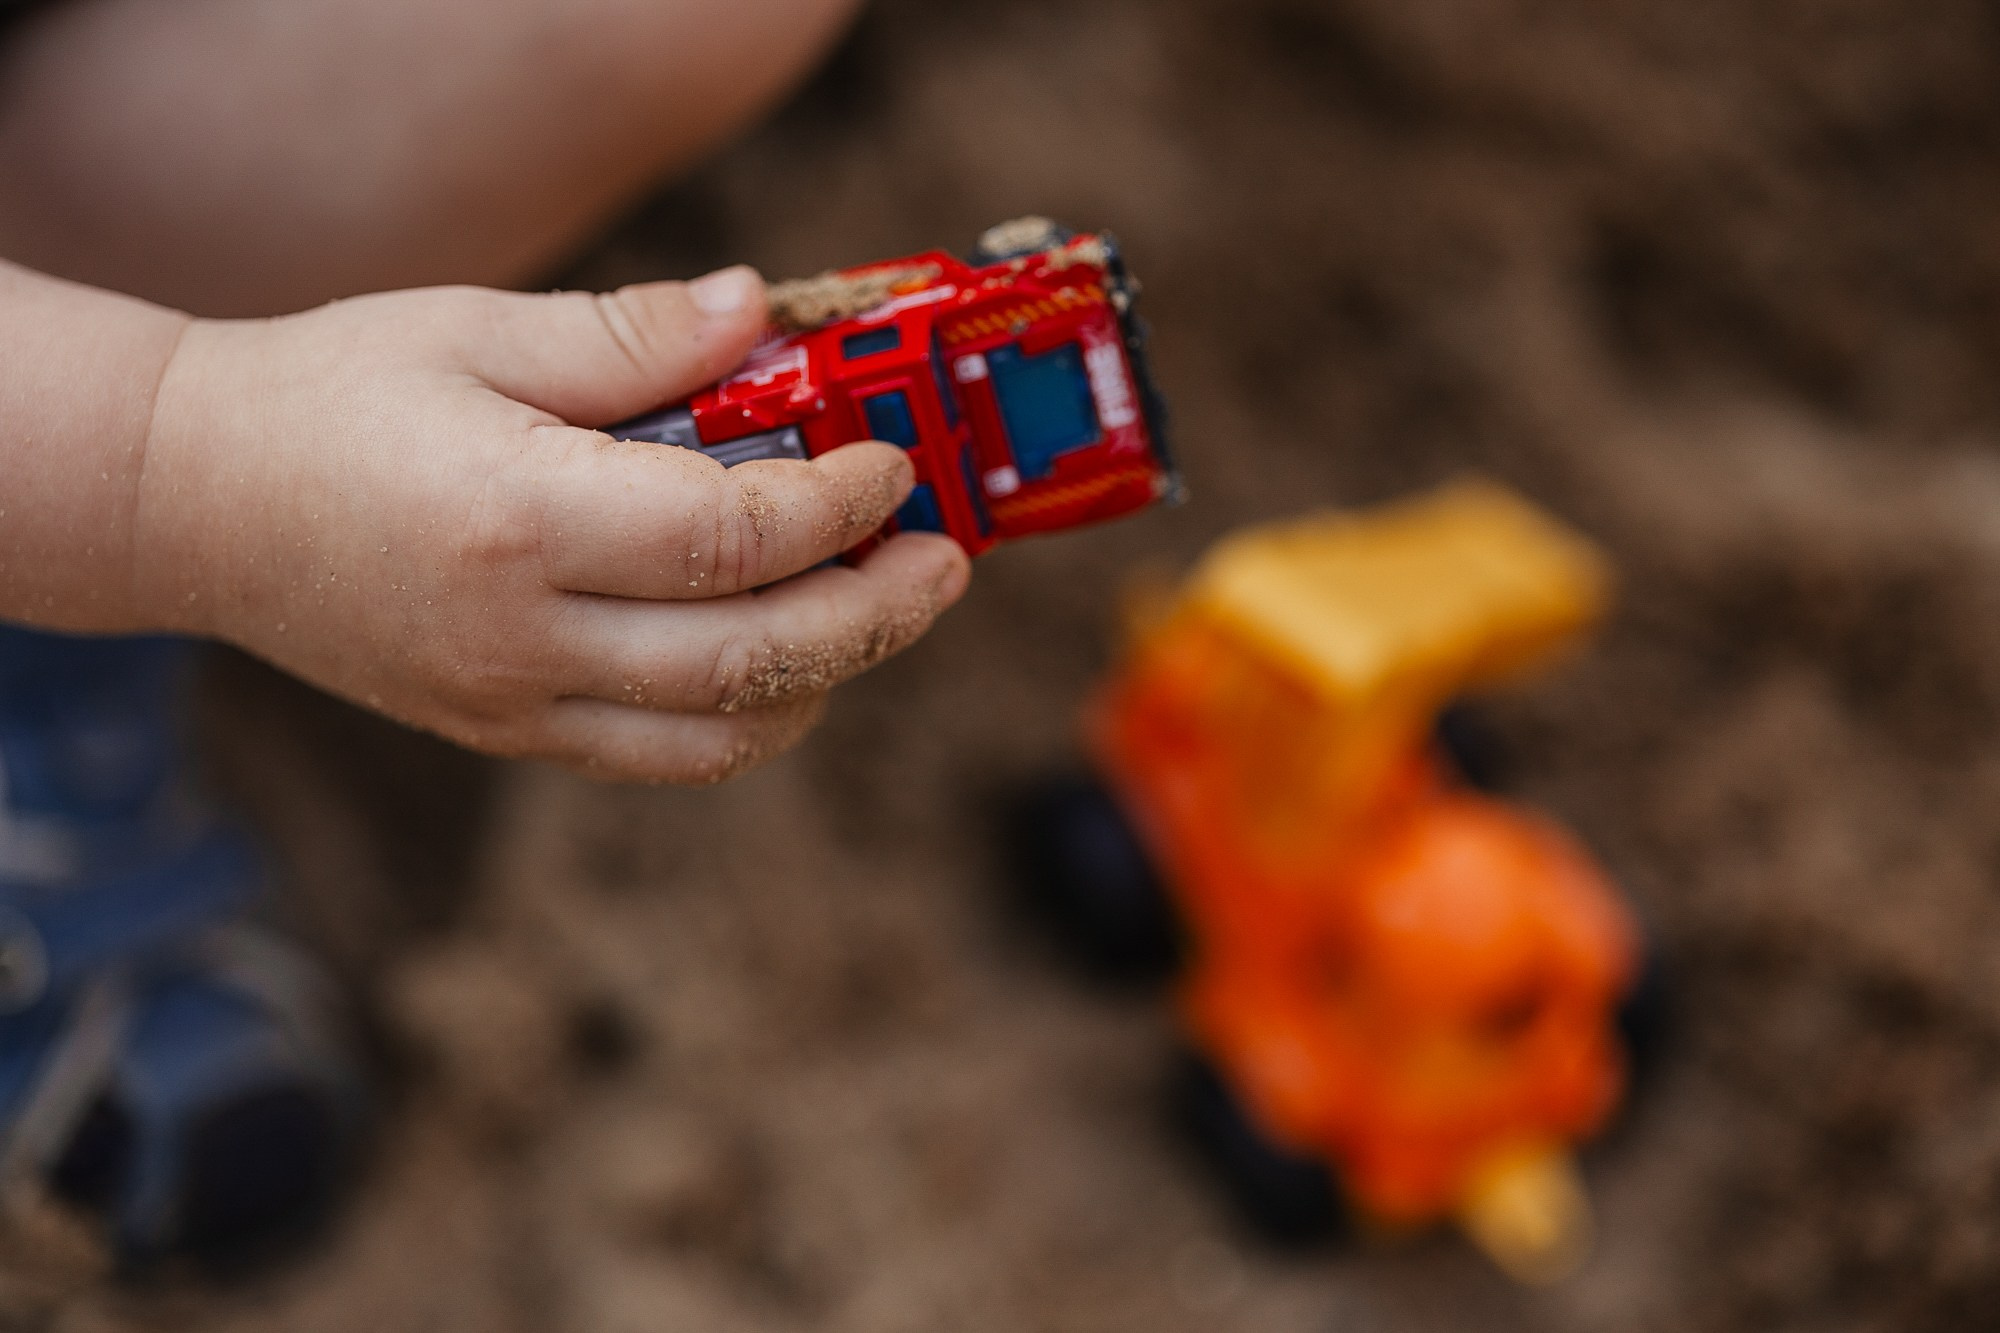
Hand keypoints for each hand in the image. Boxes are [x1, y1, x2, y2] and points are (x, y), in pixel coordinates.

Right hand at [136, 268, 968, 781]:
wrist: (196, 501)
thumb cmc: (334, 395)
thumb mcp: (478, 328)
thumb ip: (633, 335)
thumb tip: (767, 312)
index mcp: (517, 520)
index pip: (728, 538)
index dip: (835, 507)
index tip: (891, 467)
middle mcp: (520, 637)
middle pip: (752, 659)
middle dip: (874, 614)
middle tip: (941, 564)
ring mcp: (511, 706)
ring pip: (721, 735)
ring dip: (828, 676)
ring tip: (877, 604)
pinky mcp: (506, 735)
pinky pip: (663, 757)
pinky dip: (751, 718)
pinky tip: (790, 655)